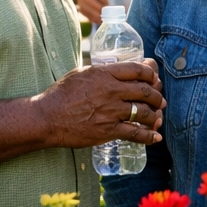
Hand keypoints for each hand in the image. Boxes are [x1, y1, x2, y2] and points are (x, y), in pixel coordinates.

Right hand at [33, 58, 166, 147]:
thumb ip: (102, 71)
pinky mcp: (108, 131)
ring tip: (157, 118)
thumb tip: (118, 68)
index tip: (154, 78)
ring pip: (144, 112)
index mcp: (105, 74)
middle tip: (160, 100)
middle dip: (157, 96)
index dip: (151, 73)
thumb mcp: (82, 73)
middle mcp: (111, 91)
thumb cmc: (61, 94)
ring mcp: (111, 111)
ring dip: (155, 116)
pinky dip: (149, 136)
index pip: (138, 70)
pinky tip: (156, 138)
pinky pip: (135, 133)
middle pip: (145, 91)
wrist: (47, 118)